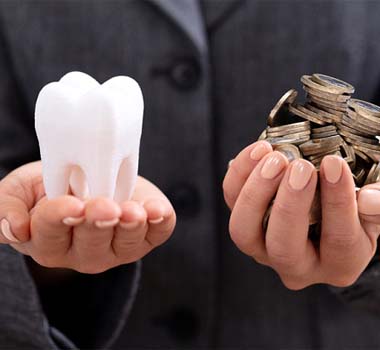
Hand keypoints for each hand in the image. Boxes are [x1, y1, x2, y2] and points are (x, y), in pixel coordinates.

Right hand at [0, 161, 175, 272]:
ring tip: (134, 211)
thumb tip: (15, 230)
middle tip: (106, 206)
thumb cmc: (53, 186)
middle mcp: (84, 252)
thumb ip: (7, 206)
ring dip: (131, 227)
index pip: (51, 234)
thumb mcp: (22, 189)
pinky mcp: (144, 237)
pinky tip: (159, 211)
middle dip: (99, 223)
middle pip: (92, 242)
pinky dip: (161, 223)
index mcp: (50, 241)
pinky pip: (157, 234)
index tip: (72, 204)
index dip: (60, 218)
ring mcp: (117, 248)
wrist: (90, 179)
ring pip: (126, 243)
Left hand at [223, 141, 378, 289]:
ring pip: (244, 232)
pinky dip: (239, 175)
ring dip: (256, 193)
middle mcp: (295, 265)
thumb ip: (377, 208)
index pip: (339, 241)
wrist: (323, 213)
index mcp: (338, 264)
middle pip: (283, 247)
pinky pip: (231, 201)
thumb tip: (368, 199)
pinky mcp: (243, 221)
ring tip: (275, 159)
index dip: (337, 202)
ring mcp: (262, 247)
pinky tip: (259, 151)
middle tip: (300, 167)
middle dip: (290, 205)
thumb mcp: (373, 213)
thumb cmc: (353, 213)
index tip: (333, 164)